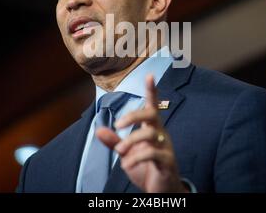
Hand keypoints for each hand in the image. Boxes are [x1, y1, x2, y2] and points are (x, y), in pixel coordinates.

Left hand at [96, 74, 188, 192]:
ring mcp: (166, 147)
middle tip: (118, 125)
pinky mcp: (168, 162)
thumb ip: (114, 141)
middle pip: (151, 114)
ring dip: (130, 141)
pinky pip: (153, 154)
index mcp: (152, 129)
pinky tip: (127, 165)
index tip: (150, 75)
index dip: (151, 91)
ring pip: (150, 134)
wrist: (160, 190)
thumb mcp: (127, 154)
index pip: (152, 106)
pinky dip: (136, 158)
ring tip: (120, 152)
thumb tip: (98, 129)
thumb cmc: (146, 168)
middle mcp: (160, 134)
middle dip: (134, 115)